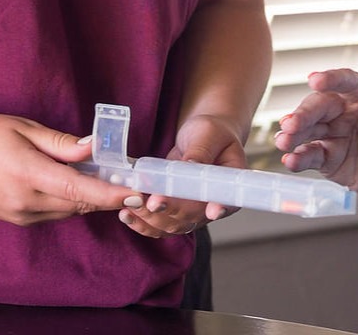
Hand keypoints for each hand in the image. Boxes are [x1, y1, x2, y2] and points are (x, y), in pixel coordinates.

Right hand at [0, 112, 136, 225]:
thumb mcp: (26, 128)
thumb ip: (62, 144)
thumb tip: (94, 149)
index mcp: (28, 175)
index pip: (79, 190)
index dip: (111, 194)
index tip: (136, 193)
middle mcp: (24, 202)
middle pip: (78, 204)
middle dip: (106, 194)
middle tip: (127, 177)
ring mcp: (18, 215)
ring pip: (67, 210)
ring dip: (86, 197)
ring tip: (102, 175)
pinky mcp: (14, 219)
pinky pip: (52, 213)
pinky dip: (67, 200)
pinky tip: (72, 182)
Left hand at [117, 113, 246, 237]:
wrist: (203, 137)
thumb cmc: (212, 132)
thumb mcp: (209, 133)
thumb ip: (200, 151)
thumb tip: (190, 166)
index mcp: (231, 184)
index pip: (228, 202)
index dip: (218, 207)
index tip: (210, 210)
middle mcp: (213, 205)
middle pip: (193, 217)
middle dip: (170, 211)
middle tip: (151, 202)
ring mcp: (193, 212)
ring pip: (172, 226)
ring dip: (151, 219)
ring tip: (131, 206)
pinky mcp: (175, 212)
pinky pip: (159, 225)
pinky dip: (142, 223)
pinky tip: (127, 215)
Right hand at [273, 69, 357, 200]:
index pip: (349, 82)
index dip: (332, 79)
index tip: (314, 79)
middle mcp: (345, 106)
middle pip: (321, 104)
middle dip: (304, 113)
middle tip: (291, 123)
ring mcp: (332, 129)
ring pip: (308, 127)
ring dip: (294, 133)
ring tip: (283, 141)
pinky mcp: (325, 153)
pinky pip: (309, 153)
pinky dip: (298, 157)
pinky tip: (290, 161)